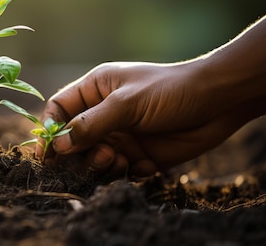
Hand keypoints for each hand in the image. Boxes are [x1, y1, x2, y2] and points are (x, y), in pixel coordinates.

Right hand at [36, 61, 247, 178]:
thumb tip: (58, 146)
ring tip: (119, 158)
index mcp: (95, 90)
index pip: (59, 109)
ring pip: (94, 160)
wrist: (219, 102)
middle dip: (78, 153)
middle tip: (99, 154)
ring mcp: (121, 136)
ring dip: (101, 165)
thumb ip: (90, 124)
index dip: (49, 130)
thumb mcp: (126, 103)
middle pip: (72, 141)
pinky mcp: (139, 156)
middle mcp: (104, 114)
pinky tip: (142, 164)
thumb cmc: (170, 90)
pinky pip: (119, 172)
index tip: (46, 152)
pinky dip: (125, 174)